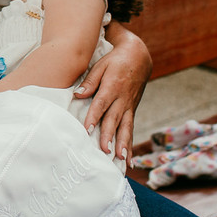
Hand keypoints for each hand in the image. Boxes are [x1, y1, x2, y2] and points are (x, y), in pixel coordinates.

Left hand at [76, 36, 150, 164]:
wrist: (138, 57)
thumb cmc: (115, 61)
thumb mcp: (101, 65)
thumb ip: (90, 81)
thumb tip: (77, 94)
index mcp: (112, 87)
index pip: (101, 104)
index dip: (94, 117)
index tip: (87, 130)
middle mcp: (122, 99)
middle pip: (114, 119)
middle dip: (109, 136)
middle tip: (104, 151)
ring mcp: (129, 106)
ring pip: (126, 128)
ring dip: (123, 145)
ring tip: (120, 160)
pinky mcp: (132, 110)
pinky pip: (131, 129)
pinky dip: (130, 145)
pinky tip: (128, 159)